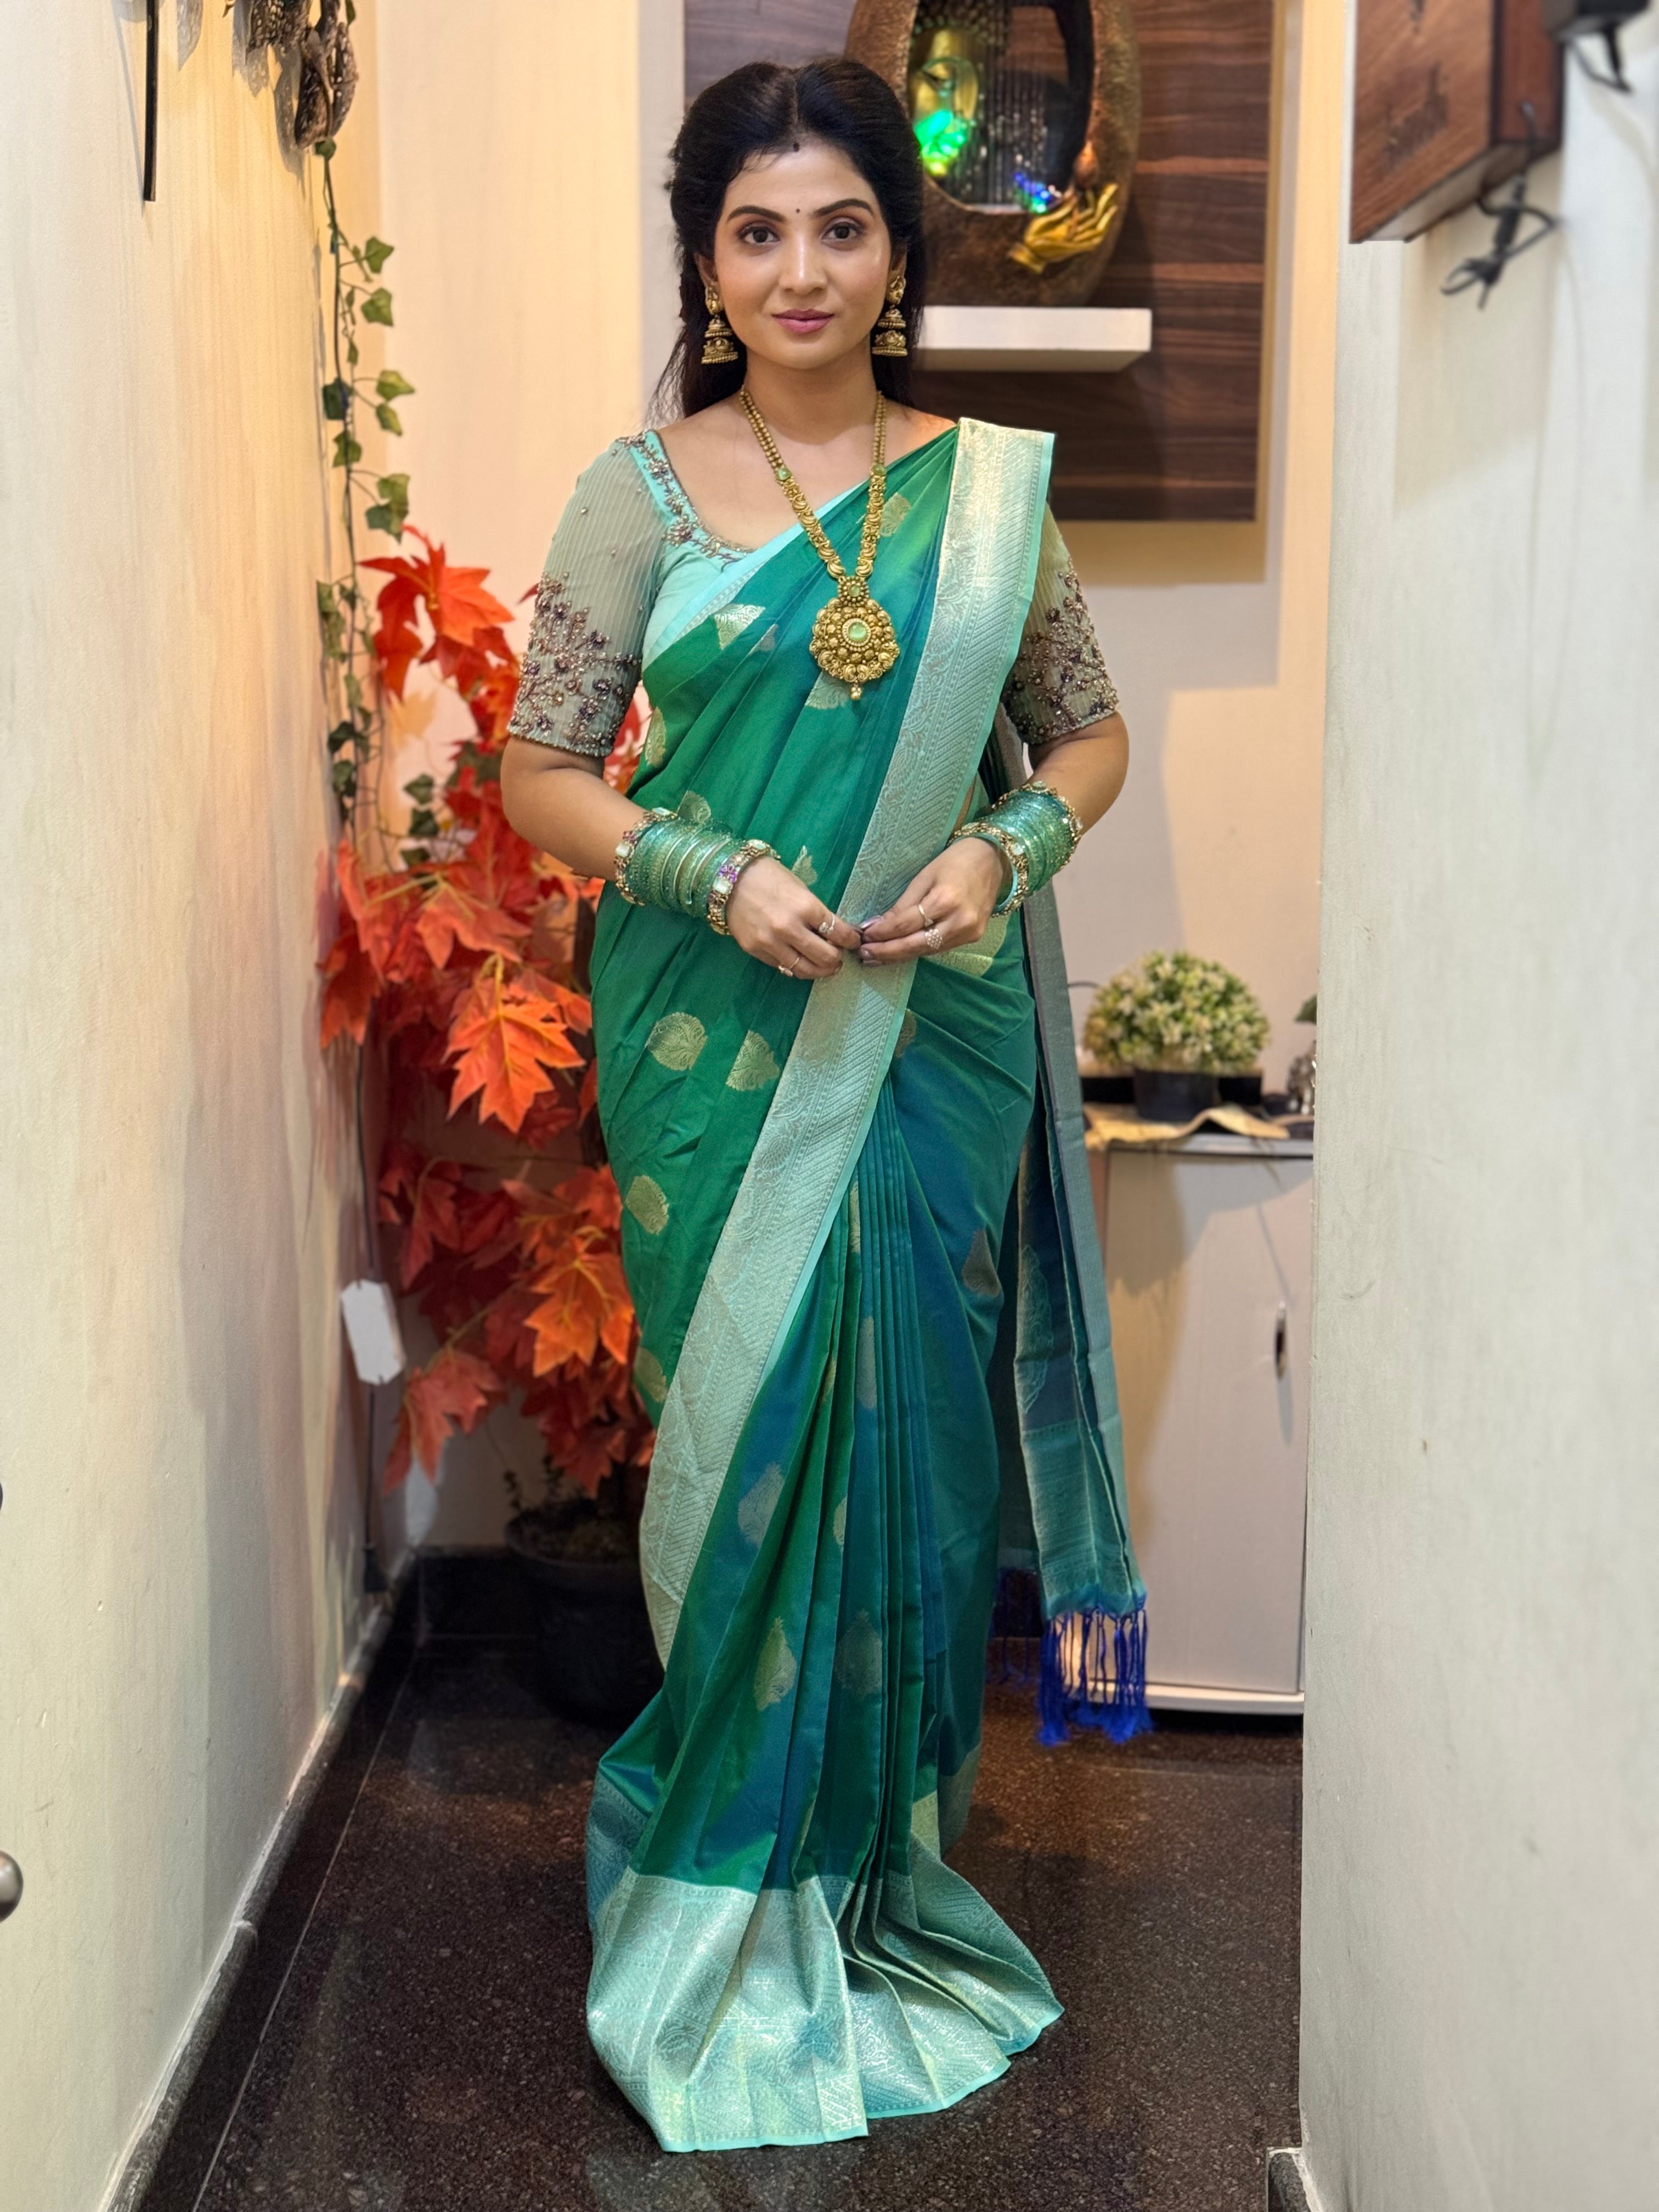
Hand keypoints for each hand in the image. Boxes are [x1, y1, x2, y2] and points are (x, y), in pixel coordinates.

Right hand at [725, 857, 862, 979]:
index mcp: (806, 906)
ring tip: (825, 967)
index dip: (851, 940)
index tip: (853, 941)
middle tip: (839, 956)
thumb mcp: (800, 889)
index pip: (839, 933)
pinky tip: (802, 962)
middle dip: (838, 959)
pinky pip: (783, 967)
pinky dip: (797, 967)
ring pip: (805, 969)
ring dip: (820, 970)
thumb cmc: (769, 877)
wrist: (729, 879)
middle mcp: (789, 928)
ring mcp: (771, 942)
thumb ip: (817, 913)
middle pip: (826, 957)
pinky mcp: (756, 951)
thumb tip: (835, 933)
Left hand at [857, 837, 1006, 964]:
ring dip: (900, 955)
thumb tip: (876, 926)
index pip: (905, 925)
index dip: (882, 933)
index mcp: (945, 900)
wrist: (994, 860)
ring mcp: (968, 933)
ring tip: (876, 957)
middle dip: (887, 952)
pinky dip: (918, 950)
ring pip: (927, 951)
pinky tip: (901, 952)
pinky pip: (939, 948)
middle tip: (864, 955)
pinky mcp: (973, 938)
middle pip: (916, 944)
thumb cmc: (956, 861)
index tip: (863, 936)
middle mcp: (959, 921)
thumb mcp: (924, 876)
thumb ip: (903, 905)